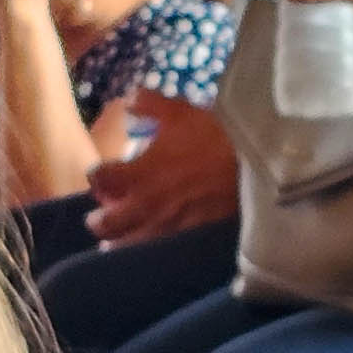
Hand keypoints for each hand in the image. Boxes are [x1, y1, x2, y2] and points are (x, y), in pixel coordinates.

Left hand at [88, 90, 240, 247]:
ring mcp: (167, 226)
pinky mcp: (188, 239)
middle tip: (99, 216)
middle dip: (98, 220)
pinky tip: (150, 246)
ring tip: (115, 242)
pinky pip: (158, 251)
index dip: (97, 176)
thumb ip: (149, 105)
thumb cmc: (214, 136)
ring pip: (129, 245)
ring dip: (118, 242)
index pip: (101, 180)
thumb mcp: (179, 112)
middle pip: (106, 223)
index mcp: (139, 173)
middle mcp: (146, 204)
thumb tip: (128, 100)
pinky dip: (147, 250)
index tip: (101, 173)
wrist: (255, 165)